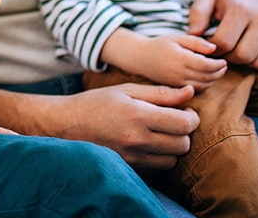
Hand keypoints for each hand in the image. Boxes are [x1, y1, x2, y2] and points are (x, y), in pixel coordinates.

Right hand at [0, 83, 197, 169]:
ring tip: (162, 133)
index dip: (192, 117)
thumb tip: (189, 92)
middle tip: (175, 121)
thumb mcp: (127, 90)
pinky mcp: (128, 167)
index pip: (184, 123)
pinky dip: (160, 157)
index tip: (186, 111)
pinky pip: (157, 167)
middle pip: (183, 144)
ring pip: (173, 160)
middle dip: (184, 132)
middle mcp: (137, 139)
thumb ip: (161, 93)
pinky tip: (150, 143)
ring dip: (174, 147)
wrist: (66, 124)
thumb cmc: (97, 102)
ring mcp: (132, 156)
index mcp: (138, 115)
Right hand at [111, 32, 226, 90]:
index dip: (218, 64)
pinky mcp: (175, 89)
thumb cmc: (161, 45)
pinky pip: (195, 90)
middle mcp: (178, 73)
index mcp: (179, 58)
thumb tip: (214, 49)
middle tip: (223, 65)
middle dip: (219, 72)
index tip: (223, 60)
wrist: (141, 58)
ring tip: (216, 71)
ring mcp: (176, 83)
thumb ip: (196, 42)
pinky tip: (205, 77)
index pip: (206, 65)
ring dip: (213, 80)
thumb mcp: (177, 38)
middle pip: (206, 77)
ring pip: (203, 86)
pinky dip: (204, 85)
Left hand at [188, 0, 257, 70]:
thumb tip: (193, 35)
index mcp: (241, 9)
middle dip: (230, 58)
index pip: (224, 43)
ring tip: (239, 49)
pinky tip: (254, 51)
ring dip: (246, 62)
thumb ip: (196, 14)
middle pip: (243, 56)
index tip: (211, 44)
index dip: (213, 49)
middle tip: (225, 49)